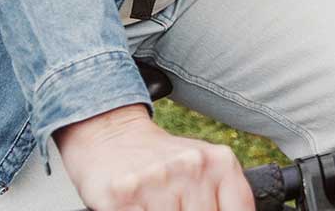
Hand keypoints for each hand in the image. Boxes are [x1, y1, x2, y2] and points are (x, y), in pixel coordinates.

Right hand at [55, 105, 252, 210]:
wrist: (110, 132)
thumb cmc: (160, 157)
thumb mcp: (202, 167)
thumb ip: (224, 196)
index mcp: (219, 162)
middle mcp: (191, 167)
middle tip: (176, 206)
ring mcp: (157, 181)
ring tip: (156, 204)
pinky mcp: (123, 195)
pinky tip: (139, 206)